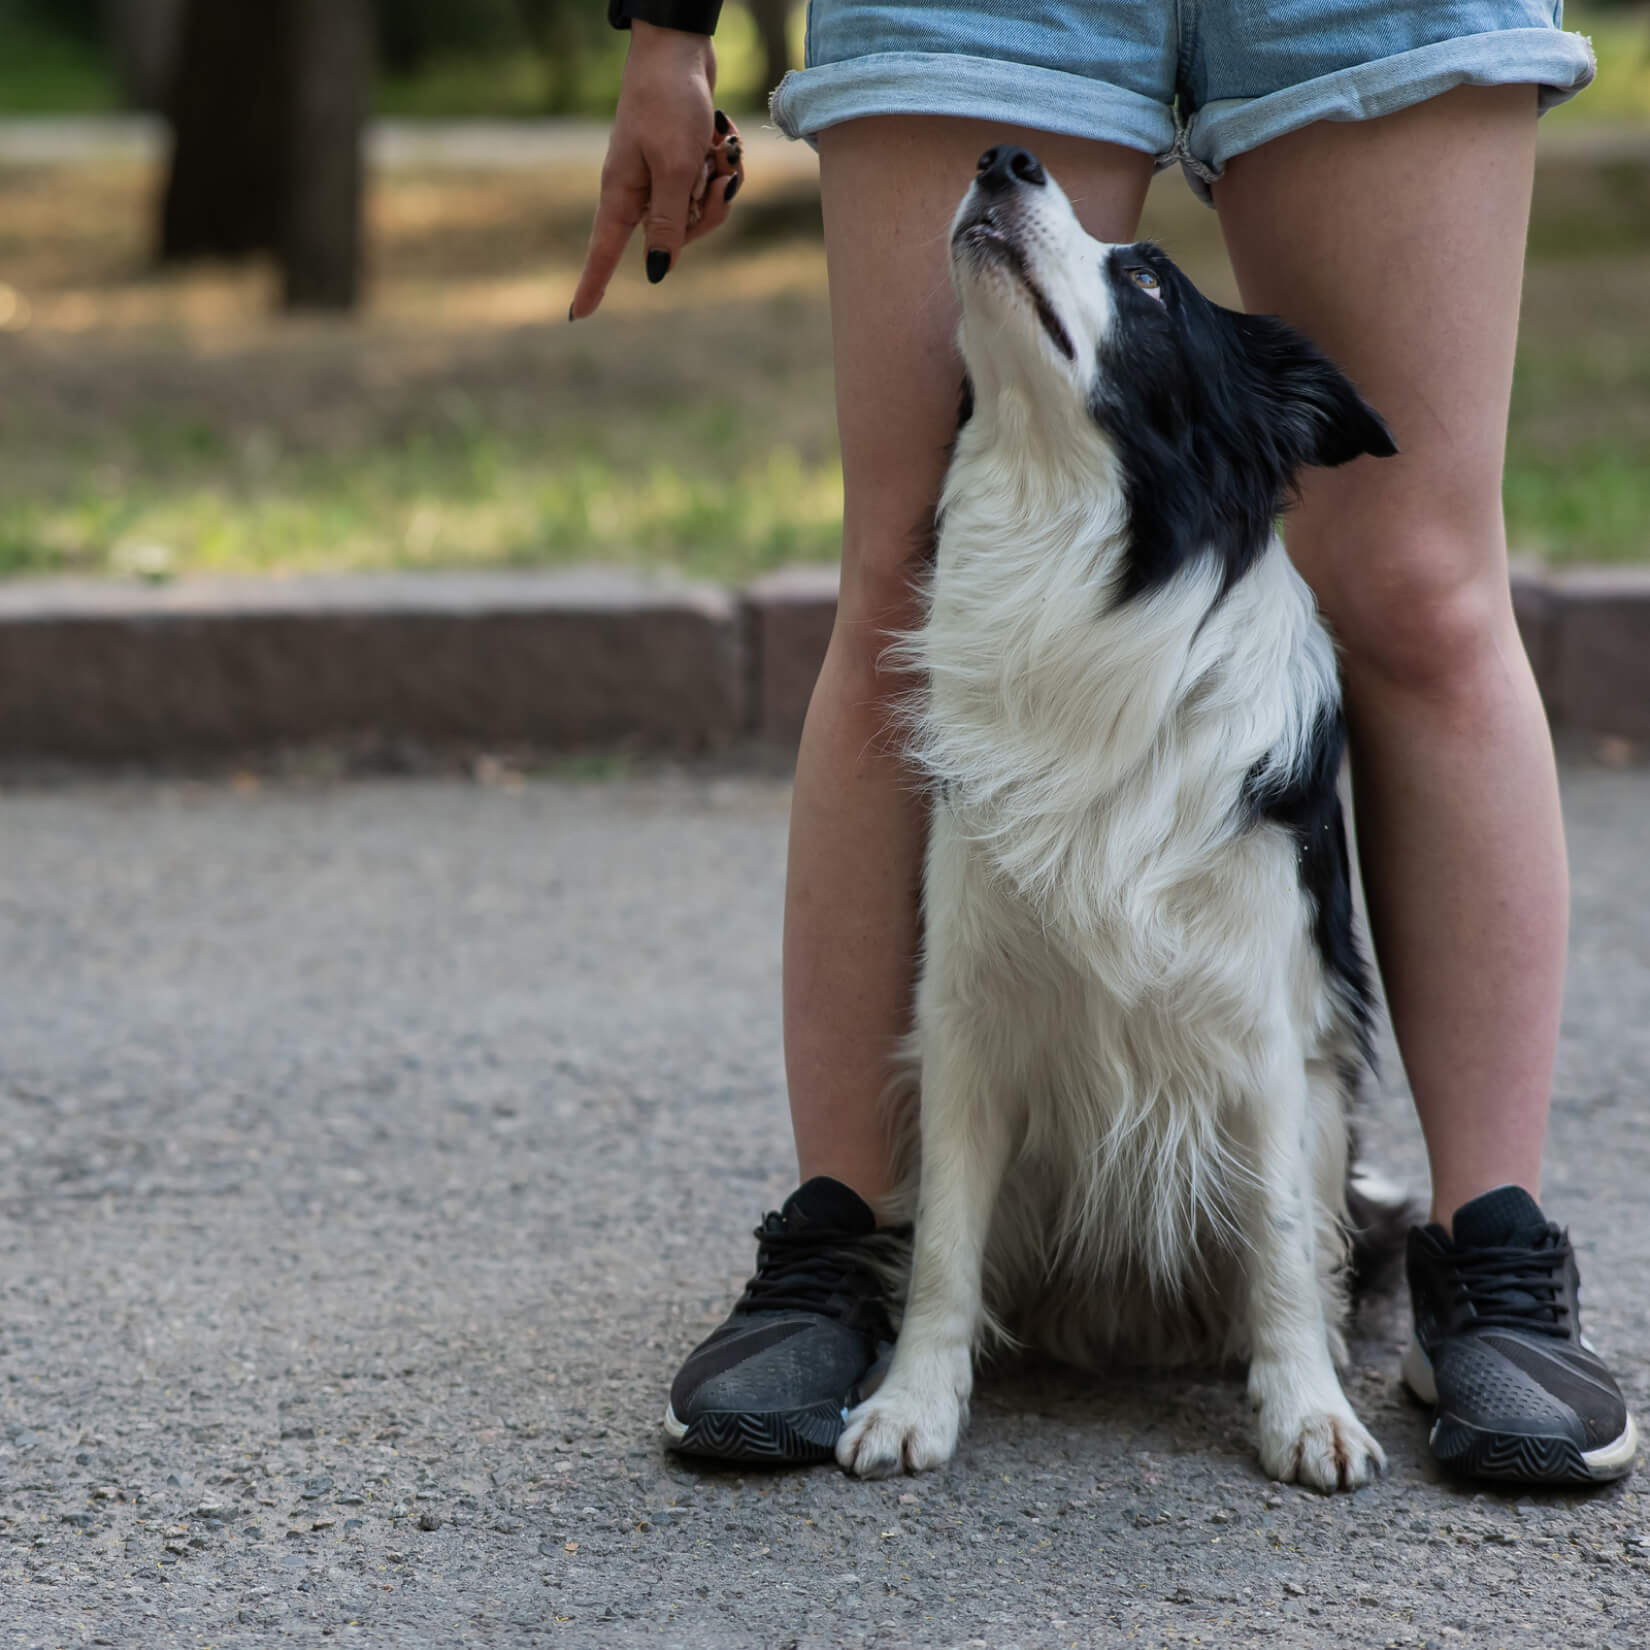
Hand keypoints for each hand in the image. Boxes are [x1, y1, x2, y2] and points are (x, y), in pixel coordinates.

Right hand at [570, 22, 745, 319]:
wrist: (680, 49)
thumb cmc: (669, 103)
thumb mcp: (674, 167)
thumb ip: (668, 222)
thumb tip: (658, 270)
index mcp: (623, 194)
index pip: (604, 250)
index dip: (593, 283)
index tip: (580, 315)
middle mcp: (639, 192)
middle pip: (679, 237)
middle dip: (708, 208)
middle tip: (717, 173)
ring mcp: (662, 178)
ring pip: (702, 213)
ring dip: (721, 182)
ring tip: (720, 147)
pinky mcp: (684, 163)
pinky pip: (711, 187)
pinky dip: (723, 165)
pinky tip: (723, 138)